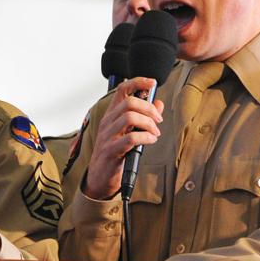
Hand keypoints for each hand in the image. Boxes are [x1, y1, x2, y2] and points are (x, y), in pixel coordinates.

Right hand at [83, 77, 164, 200]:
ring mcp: (108, 136)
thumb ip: (143, 117)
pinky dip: (146, 137)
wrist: (100, 178)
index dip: (138, 82)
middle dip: (149, 109)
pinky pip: (131, 138)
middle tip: (158, 120)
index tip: (152, 83)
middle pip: (129, 103)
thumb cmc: (116, 154)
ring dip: (149, 124)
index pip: (122, 90)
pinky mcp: (111, 150)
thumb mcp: (128, 132)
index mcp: (111, 115)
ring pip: (130, 117)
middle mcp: (107, 122)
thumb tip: (158, 103)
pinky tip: (150, 140)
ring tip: (155, 133)